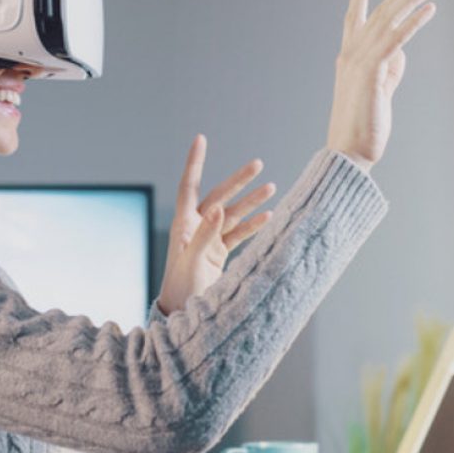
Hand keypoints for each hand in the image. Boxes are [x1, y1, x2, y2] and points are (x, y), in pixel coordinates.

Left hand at [157, 134, 276, 315]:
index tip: (201, 139)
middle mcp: (195, 228)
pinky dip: (252, 225)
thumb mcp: (192, 260)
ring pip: (233, 215)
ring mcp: (208, 240)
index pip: (189, 185)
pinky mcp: (218, 254)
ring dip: (251, 202)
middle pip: (219, 196)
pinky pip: (238, 234)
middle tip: (258, 164)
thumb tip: (217, 207)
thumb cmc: (181, 288)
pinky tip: (268, 216)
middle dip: (238, 181)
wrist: (182, 313)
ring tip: (272, 187)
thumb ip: (204, 234)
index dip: (195, 162)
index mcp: (183, 224)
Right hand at [326, 0, 436, 169]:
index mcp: (349, 59)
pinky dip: (412, 23)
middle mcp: (351, 55)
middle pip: (377, 13)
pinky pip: (396, 40)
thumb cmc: (362, 127)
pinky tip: (428, 9)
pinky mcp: (372, 72)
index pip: (354, 18)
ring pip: (387, 21)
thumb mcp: (378, 92)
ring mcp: (359, 62)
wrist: (349, 152)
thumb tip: (401, 54)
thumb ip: (388, 71)